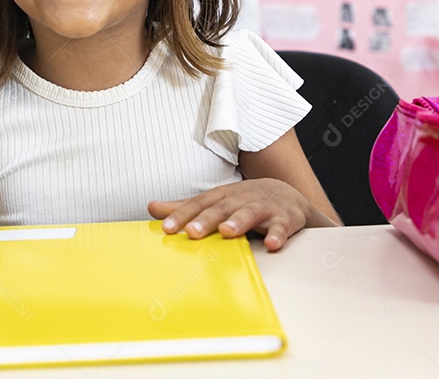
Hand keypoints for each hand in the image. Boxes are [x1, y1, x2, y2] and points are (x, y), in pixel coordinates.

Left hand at [148, 178, 315, 251]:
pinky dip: (278, 234)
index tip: (167, 228)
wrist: (287, 195)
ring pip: (250, 214)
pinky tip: (272, 244)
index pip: (199, 204)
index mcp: (221, 197)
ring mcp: (263, 207)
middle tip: (192, 232)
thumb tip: (152, 207)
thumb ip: (185, 207)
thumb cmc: (243, 201)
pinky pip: (282, 226)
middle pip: (222, 209)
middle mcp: (240, 199)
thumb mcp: (214, 201)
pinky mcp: (285, 218)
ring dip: (239, 222)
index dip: (182, 215)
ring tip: (227, 232)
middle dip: (207, 219)